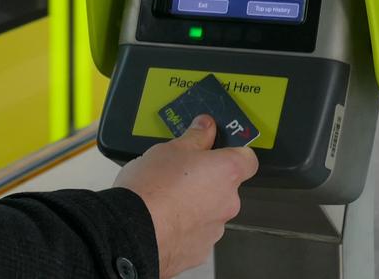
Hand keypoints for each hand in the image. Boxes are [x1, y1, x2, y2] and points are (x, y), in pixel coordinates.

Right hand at [113, 114, 258, 277]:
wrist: (130, 232)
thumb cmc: (152, 188)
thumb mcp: (170, 149)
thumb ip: (195, 137)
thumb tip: (206, 126)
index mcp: (226, 172)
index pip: (248, 159)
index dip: (233, 153)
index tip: (216, 150)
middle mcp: (228, 202)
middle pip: (226, 186)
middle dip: (207, 180)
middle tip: (179, 175)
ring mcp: (215, 230)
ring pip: (210, 211)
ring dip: (195, 205)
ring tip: (165, 200)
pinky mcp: (199, 252)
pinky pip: (196, 233)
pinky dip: (184, 227)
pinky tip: (162, 221)